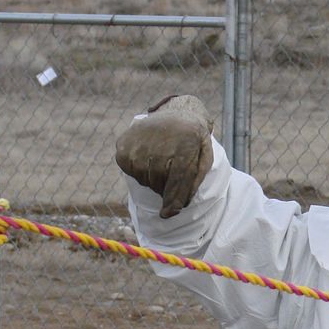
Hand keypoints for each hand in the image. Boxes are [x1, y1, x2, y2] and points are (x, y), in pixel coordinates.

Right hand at [115, 94, 213, 218]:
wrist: (177, 114)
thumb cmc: (194, 142)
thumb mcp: (204, 159)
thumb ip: (193, 183)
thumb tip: (176, 207)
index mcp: (184, 147)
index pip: (176, 182)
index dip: (173, 201)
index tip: (167, 214)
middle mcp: (159, 144)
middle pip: (159, 183)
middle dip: (166, 187)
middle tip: (172, 172)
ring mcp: (139, 144)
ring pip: (145, 179)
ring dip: (154, 179)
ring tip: (162, 162)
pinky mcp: (124, 145)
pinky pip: (131, 171)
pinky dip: (140, 170)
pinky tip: (149, 157)